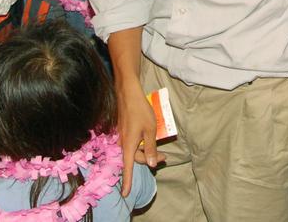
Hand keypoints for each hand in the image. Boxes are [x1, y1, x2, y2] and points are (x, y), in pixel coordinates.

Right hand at [116, 78, 159, 196]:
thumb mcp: (150, 129)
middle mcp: (123, 143)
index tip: (125, 194)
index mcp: (129, 145)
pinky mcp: (124, 131)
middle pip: (136, 158)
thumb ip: (151, 147)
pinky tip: (150, 138)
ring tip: (161, 149)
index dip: (127, 181)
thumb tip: (150, 165)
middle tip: (165, 157)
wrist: (128, 93)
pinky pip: (132, 143)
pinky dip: (141, 145)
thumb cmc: (140, 110)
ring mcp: (122, 137)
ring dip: (146, 152)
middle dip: (149, 160)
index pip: (128, 167)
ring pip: (134, 150)